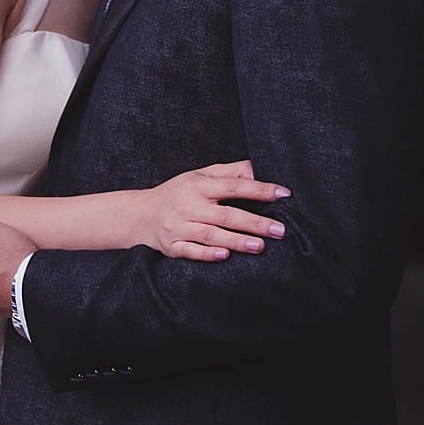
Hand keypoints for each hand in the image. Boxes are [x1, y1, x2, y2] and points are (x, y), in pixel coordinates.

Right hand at [142, 160, 289, 261]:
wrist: (140, 214)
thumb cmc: (176, 193)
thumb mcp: (198, 176)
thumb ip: (227, 173)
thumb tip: (255, 168)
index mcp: (198, 186)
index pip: (233, 186)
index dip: (259, 189)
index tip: (283, 194)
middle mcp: (189, 205)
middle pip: (226, 214)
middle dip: (255, 222)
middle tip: (280, 230)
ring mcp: (179, 227)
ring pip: (211, 235)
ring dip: (237, 241)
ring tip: (260, 246)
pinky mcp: (172, 247)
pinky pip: (191, 251)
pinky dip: (208, 254)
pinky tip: (226, 256)